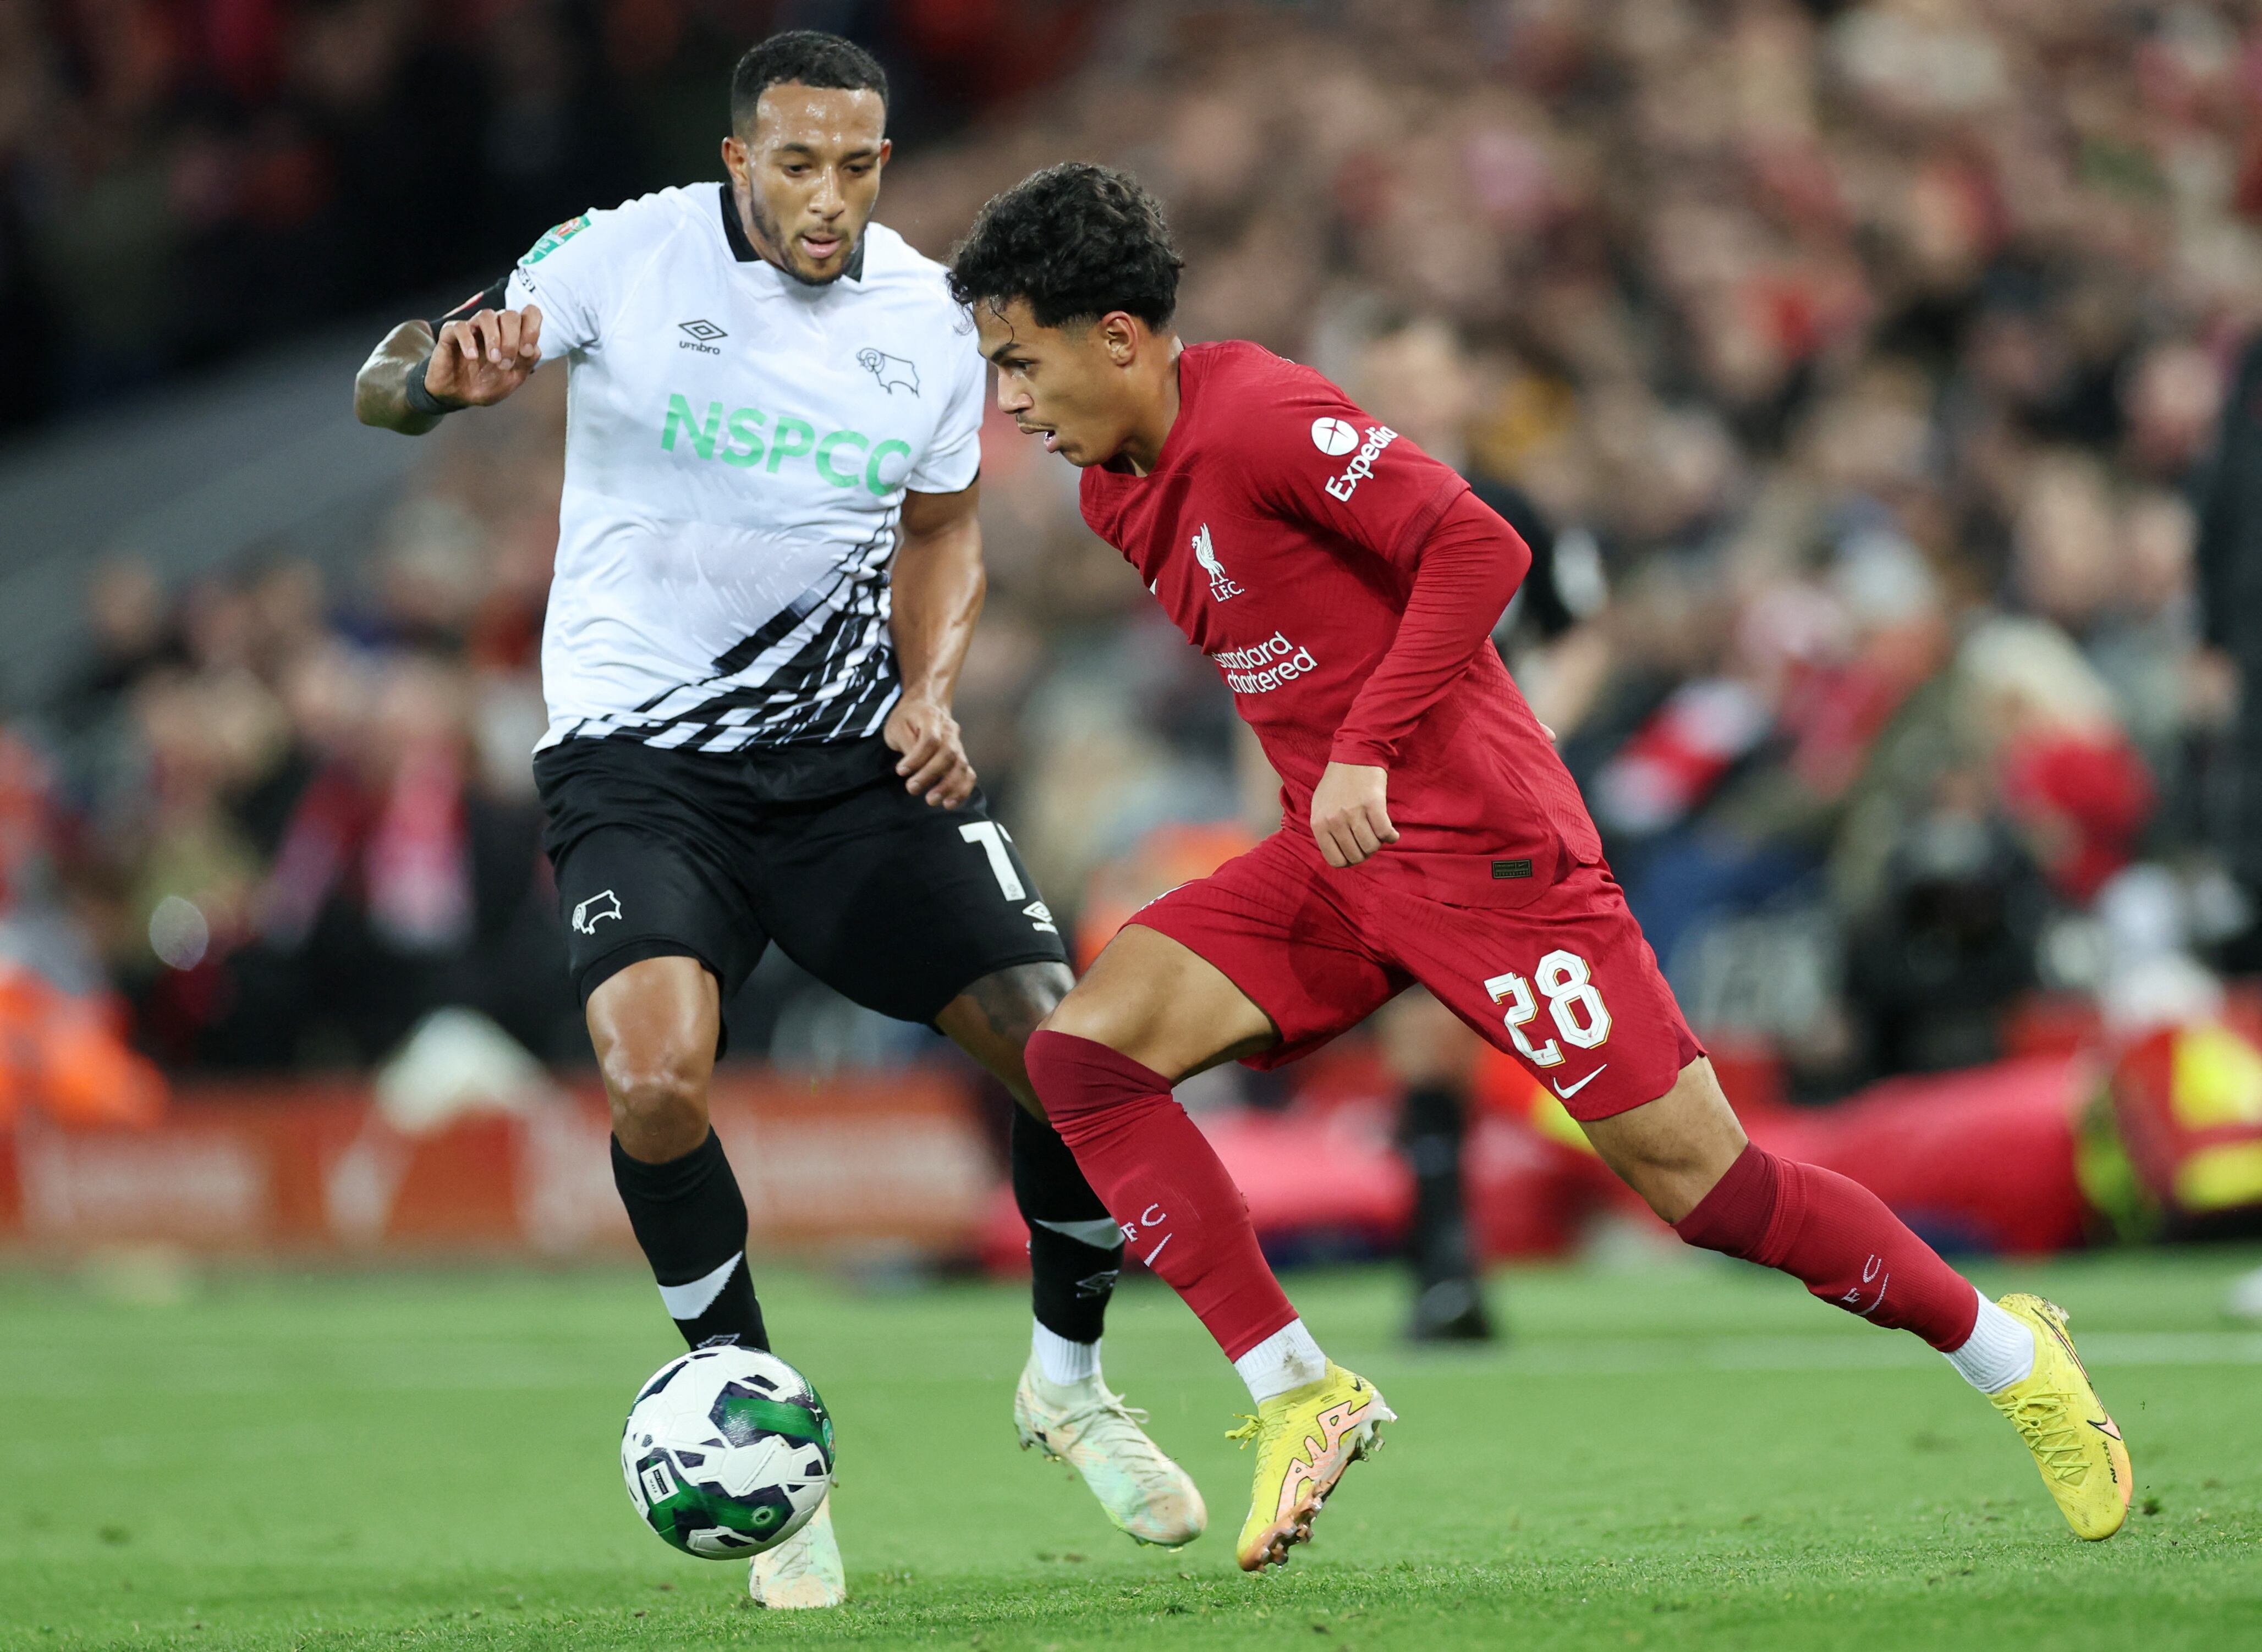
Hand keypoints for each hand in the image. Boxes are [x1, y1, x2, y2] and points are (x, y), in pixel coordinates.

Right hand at [427, 305, 543, 406]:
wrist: (459, 396)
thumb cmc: (487, 384)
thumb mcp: (513, 378)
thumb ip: (526, 363)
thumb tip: (534, 348)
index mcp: (513, 334)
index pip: (530, 313)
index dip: (532, 328)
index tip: (527, 352)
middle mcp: (495, 326)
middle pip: (510, 315)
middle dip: (512, 339)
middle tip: (505, 363)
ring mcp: (473, 327)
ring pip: (487, 315)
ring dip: (493, 338)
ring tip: (493, 359)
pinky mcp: (451, 333)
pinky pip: (460, 326)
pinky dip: (468, 341)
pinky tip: (472, 357)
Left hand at [884, 694, 974, 807]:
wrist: (924, 707)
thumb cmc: (907, 719)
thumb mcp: (897, 726)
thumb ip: (906, 744)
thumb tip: (911, 768)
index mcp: (931, 718)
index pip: (930, 739)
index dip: (917, 758)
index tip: (901, 771)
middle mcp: (949, 731)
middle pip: (948, 754)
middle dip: (931, 774)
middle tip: (912, 788)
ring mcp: (958, 745)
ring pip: (961, 766)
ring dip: (948, 786)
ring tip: (932, 800)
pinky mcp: (960, 759)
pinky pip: (968, 775)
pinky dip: (962, 791)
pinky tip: (949, 803)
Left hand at [1310, 761, 1397, 867]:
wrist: (1354, 753)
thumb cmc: (1337, 782)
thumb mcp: (1320, 806)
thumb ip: (1325, 830)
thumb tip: (1339, 854)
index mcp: (1319, 824)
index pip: (1335, 860)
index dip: (1349, 861)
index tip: (1356, 853)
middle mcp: (1334, 820)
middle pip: (1355, 856)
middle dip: (1365, 853)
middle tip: (1369, 842)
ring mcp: (1353, 812)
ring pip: (1371, 846)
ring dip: (1379, 844)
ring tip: (1379, 835)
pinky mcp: (1372, 804)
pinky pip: (1384, 833)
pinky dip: (1391, 837)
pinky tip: (1392, 834)